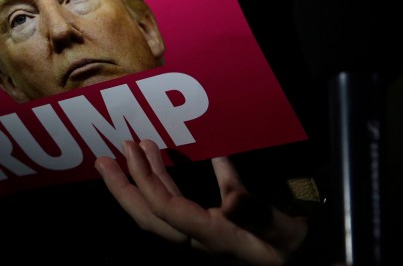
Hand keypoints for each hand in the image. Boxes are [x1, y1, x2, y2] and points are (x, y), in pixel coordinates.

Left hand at [95, 140, 307, 265]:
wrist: (298, 259)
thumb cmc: (292, 247)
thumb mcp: (284, 233)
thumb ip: (259, 215)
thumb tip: (233, 198)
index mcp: (212, 237)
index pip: (168, 211)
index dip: (148, 182)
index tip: (135, 151)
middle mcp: (196, 239)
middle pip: (149, 217)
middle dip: (123, 188)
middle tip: (103, 159)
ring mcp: (197, 233)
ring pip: (158, 210)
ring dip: (141, 179)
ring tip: (131, 148)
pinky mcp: (205, 225)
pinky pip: (177, 203)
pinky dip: (167, 179)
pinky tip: (165, 154)